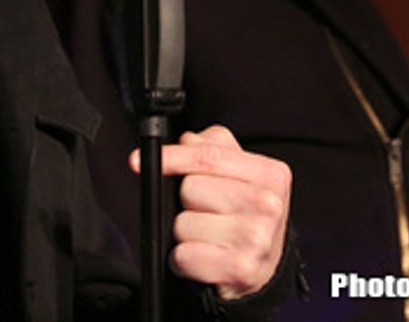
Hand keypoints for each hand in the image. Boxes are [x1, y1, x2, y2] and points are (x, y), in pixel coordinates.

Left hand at [131, 125, 290, 300]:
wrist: (265, 268)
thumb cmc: (247, 216)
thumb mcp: (241, 175)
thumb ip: (214, 147)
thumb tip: (187, 140)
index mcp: (270, 174)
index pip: (208, 156)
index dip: (171, 157)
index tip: (138, 159)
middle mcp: (268, 205)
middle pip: (191, 189)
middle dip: (186, 201)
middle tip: (206, 212)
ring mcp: (256, 239)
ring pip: (183, 224)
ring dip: (185, 233)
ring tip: (207, 237)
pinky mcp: (241, 269)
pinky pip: (184, 256)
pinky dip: (184, 260)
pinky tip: (203, 257)